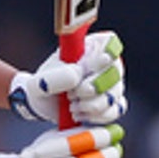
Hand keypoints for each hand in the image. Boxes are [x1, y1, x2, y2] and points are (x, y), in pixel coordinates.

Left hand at [8, 31, 126, 124]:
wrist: (42, 103)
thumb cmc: (42, 85)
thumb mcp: (41, 81)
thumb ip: (56, 76)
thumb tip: (77, 75)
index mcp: (88, 47)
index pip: (109, 41)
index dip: (110, 50)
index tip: (101, 59)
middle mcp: (104, 63)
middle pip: (116, 71)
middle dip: (94, 87)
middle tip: (71, 94)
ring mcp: (111, 83)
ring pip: (115, 94)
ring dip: (93, 104)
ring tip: (72, 106)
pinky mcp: (111, 102)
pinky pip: (116, 109)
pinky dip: (98, 116)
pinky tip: (80, 115)